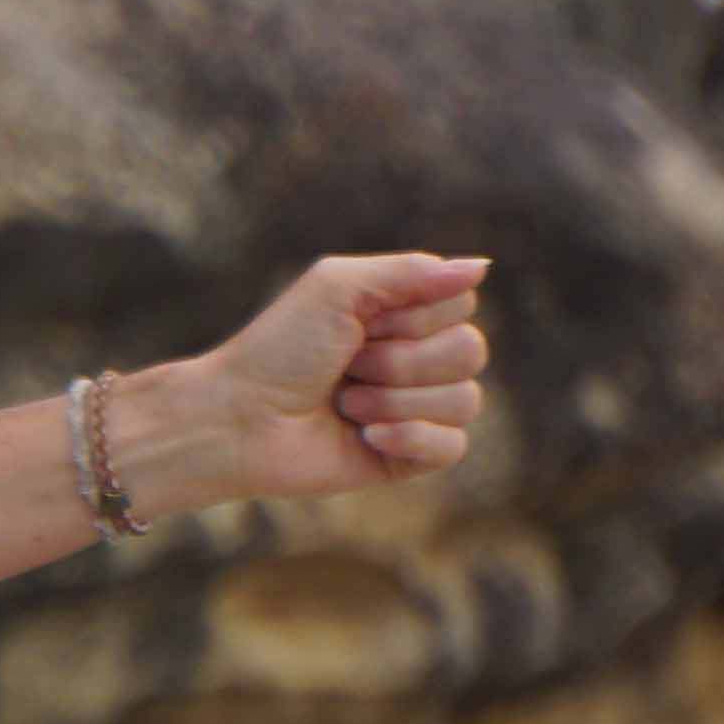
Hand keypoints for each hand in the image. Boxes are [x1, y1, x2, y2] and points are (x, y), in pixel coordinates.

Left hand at [156, 253, 491, 506]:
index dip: (411, 316)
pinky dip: (408, 437)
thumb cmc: (279, 348)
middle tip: (347, 366)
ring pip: (464, 400)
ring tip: (345, 403)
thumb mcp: (337, 289)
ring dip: (393, 399)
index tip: (360, 323)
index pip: (460, 304)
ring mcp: (418, 408)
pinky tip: (366, 437)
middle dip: (401, 360)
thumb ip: (410, 272)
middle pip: (470, 351)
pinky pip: (454, 446)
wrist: (241, 418)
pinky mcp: (412, 456)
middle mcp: (419, 358)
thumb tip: (482, 267)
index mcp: (404, 314)